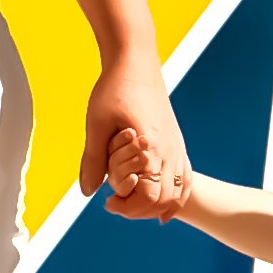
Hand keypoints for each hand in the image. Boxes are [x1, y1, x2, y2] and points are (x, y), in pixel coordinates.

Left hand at [84, 62, 186, 216]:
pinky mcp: (177, 142)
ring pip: (179, 192)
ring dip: (158, 206)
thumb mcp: (96, 124)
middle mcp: (169, 150)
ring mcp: (177, 147)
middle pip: (165, 200)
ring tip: (135, 204)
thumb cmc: (114, 90)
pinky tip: (160, 203)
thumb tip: (87, 192)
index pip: (149, 197)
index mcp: (151, 147)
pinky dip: (175, 195)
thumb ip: (93, 160)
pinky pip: (185, 178)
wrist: (136, 63)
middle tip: (116, 204)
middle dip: (140, 210)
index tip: (107, 201)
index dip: (128, 207)